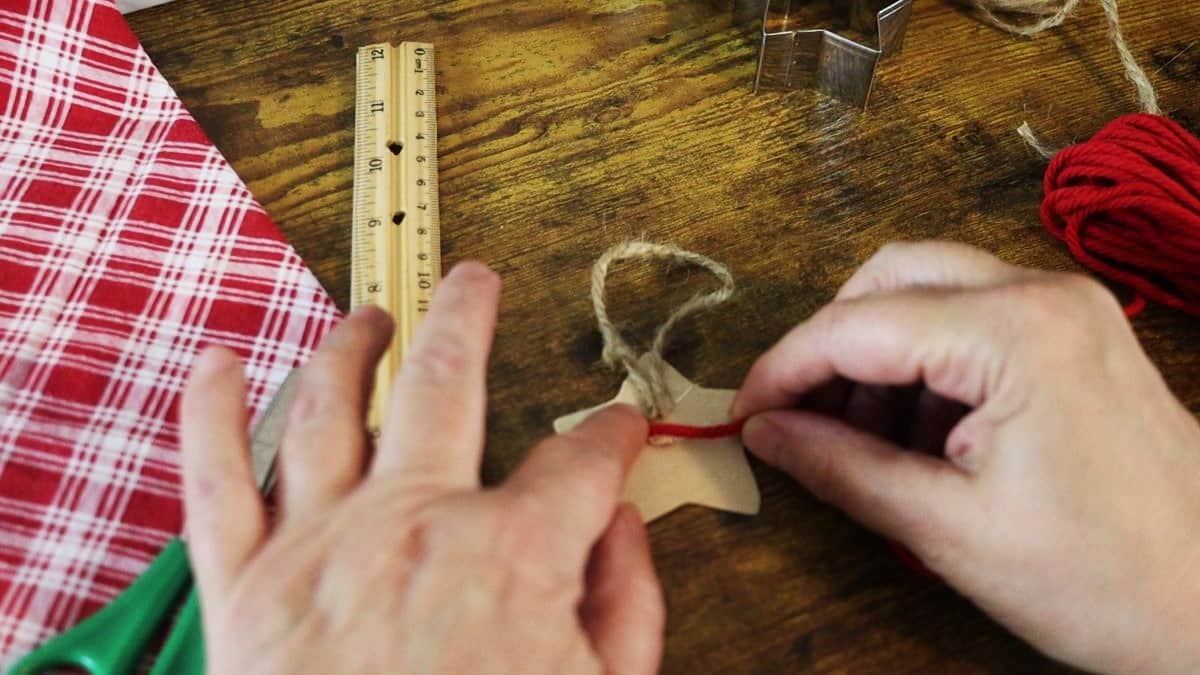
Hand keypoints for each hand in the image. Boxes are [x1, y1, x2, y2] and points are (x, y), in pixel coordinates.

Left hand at [180, 263, 663, 674]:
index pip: (582, 461)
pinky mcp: (244, 584)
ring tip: (369, 316)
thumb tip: (620, 523)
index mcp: (510, 554)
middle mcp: (414, 522)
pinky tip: (221, 363)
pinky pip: (216, 477)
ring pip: (333, 404)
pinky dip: (213, 411)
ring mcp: (320, 543)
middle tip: (477, 284)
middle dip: (471, 319)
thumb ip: (630, 602)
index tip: (620, 426)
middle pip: (447, 382)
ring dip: (353, 344)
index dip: (612, 435)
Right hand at [732, 241, 1199, 672]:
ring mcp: (1067, 307)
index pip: (857, 325)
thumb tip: (761, 433)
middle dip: (830, 345)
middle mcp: (1042, 293)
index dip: (784, 368)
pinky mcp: (1076, 333)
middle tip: (796, 418)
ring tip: (857, 441)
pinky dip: (925, 365)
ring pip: (929, 290)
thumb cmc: (1099, 580)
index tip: (740, 416)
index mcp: (1014, 333)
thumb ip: (841, 467)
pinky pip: (972, 319)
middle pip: (891, 277)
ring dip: (876, 354)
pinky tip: (914, 434)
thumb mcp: (947, 529)